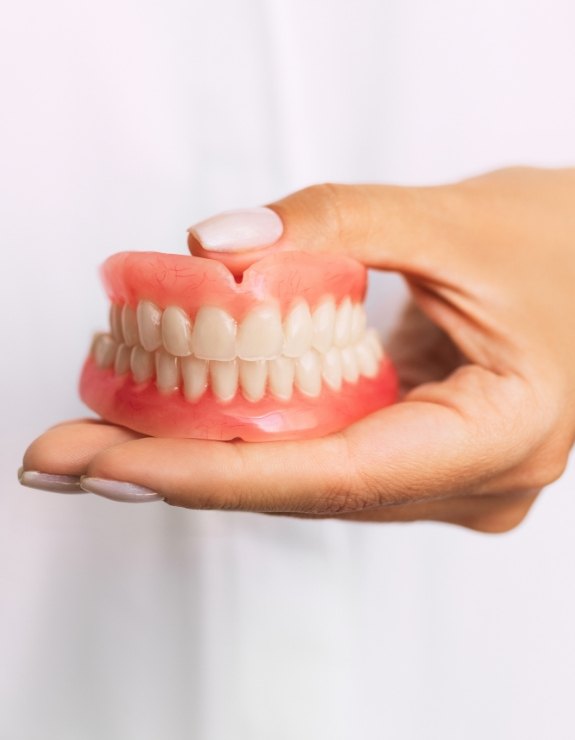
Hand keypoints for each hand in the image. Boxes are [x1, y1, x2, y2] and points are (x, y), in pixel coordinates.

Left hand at [20, 168, 574, 530]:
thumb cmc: (556, 243)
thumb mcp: (450, 218)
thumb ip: (334, 222)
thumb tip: (214, 244)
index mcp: (501, 433)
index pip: (337, 473)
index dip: (215, 471)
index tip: (113, 462)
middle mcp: (471, 482)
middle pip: (303, 489)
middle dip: (180, 471)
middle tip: (68, 452)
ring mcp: (446, 481)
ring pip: (305, 483)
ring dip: (205, 458)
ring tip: (104, 437)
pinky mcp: (419, 460)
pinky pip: (321, 460)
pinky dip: (249, 440)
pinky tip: (180, 423)